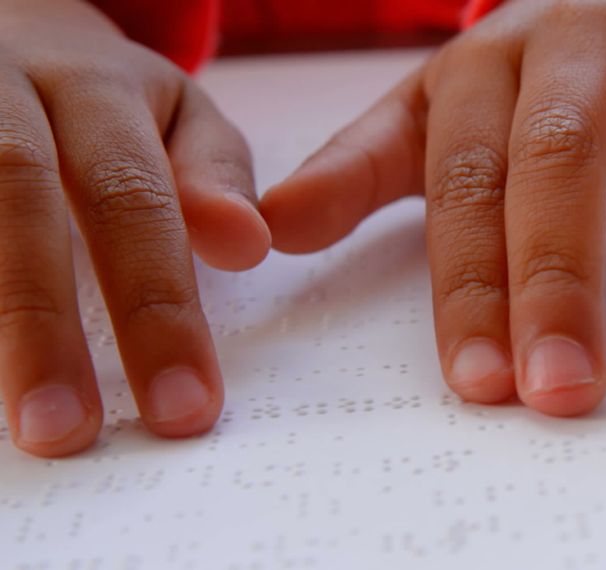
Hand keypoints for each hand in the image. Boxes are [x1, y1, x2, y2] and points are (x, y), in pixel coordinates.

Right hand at [0, 0, 269, 456]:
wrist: (3, 25)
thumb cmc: (101, 96)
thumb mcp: (173, 111)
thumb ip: (212, 173)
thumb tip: (248, 243)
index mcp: (93, 86)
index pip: (133, 198)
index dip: (158, 306)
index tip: (186, 405)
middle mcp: (3, 89)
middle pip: (17, 202)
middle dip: (40, 326)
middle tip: (68, 431)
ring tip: (20, 418)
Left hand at [260, 0, 605, 415]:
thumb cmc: (529, 78)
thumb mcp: (438, 114)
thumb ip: (364, 168)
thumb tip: (270, 232)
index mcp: (481, 73)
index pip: (462, 180)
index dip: (469, 280)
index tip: (481, 381)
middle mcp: (564, 36)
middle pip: (555, 145)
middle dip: (559, 267)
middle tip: (566, 380)